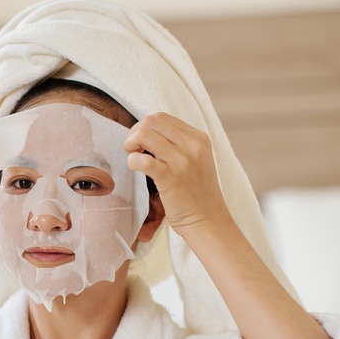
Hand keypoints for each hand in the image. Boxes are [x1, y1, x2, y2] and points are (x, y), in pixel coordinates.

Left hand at [123, 112, 230, 235]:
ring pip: (145, 134)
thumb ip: (178, 145)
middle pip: (151, 121)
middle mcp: (193, 146)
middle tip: (133, 150)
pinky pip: (142, 160)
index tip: (141, 144)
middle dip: (134, 133)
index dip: (144, 127)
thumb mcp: (196, 160)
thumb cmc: (197, 193)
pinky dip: (132, 161)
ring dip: (130, 144)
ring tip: (133, 158)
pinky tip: (134, 168)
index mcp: (199, 138)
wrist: (208, 221)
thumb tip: (147, 133)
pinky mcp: (170, 178)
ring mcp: (183, 161)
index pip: (162, 117)